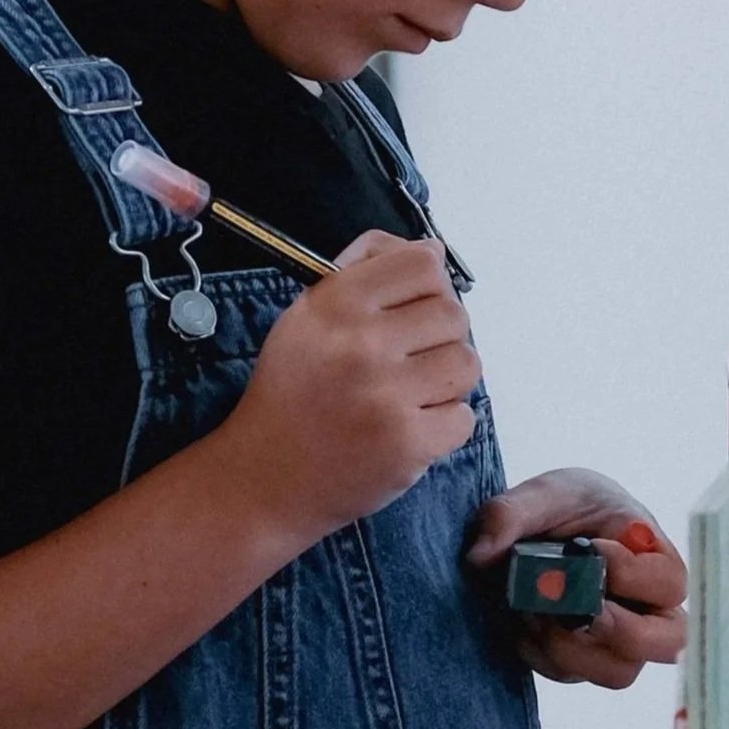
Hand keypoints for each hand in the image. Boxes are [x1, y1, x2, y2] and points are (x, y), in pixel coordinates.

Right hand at [222, 232, 478, 536]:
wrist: (262, 477)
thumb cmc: (292, 392)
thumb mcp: (307, 317)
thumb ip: (364, 272)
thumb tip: (433, 250)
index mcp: (335, 304)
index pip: (423, 264)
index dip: (429, 285)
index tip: (414, 309)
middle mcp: (361, 344)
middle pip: (453, 313)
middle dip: (440, 336)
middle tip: (410, 361)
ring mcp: (386, 395)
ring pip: (466, 363)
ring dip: (447, 381)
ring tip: (411, 394)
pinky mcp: (406, 443)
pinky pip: (463, 417)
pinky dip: (444, 426)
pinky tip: (409, 428)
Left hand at [466, 468, 686, 689]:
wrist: (542, 531)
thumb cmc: (563, 507)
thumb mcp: (542, 494)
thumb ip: (512, 513)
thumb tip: (482, 553)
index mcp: (654, 556)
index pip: (668, 582)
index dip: (631, 575)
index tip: (586, 549)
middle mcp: (649, 606)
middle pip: (668, 643)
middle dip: (619, 632)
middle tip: (576, 612)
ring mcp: (619, 639)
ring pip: (619, 671)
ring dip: (571, 648)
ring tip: (534, 611)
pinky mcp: (585, 659)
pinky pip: (571, 674)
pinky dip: (541, 653)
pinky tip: (522, 621)